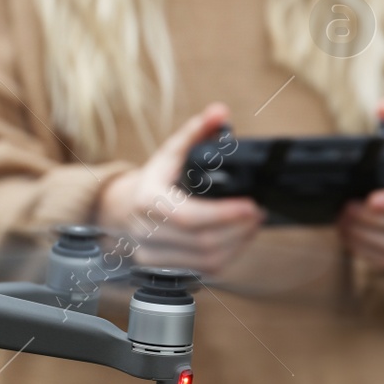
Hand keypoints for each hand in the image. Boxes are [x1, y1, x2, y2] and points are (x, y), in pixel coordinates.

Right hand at [95, 102, 264, 275]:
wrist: (125, 211)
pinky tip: (237, 239)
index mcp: (146, 202)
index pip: (188, 217)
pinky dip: (229, 256)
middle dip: (239, 229)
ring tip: (251, 224)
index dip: (224, 214)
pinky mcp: (166, 272)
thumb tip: (219, 112)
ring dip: (238, 243)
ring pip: (208, 261)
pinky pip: (206, 271)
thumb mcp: (171, 153)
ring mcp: (153, 257)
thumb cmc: (154, 181)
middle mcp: (145, 233)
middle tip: (258, 212)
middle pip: (203, 242)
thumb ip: (197, 132)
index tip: (251, 205)